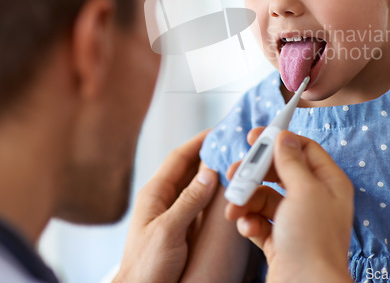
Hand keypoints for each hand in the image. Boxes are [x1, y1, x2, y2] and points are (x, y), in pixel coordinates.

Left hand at [114, 130, 217, 282]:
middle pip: (188, 168)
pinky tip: (227, 193)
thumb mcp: (168, 231)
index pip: (179, 158)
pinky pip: (199, 202)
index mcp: (155, 193)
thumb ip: (188, 202)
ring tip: (233, 164)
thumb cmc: (145, 267)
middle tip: (232, 146)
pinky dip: (213, 193)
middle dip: (209, 154)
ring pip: (195, 184)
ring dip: (212, 173)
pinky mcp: (180, 226)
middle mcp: (163, 198)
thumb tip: (209, 173)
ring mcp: (171, 212)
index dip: (198, 142)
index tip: (218, 132)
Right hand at [225, 130, 353, 282]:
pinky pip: (260, 220)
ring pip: (265, 197)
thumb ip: (291, 161)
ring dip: (246, 200)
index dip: (280, 140)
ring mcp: (296, 220)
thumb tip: (283, 137)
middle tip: (235, 172)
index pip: (304, 149)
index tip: (256, 136)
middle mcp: (313, 198)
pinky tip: (247, 228)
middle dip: (255, 173)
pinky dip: (249, 221)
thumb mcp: (304, 191)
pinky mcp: (280, 240)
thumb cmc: (313, 241)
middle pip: (279, 172)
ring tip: (234, 209)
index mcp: (328, 182)